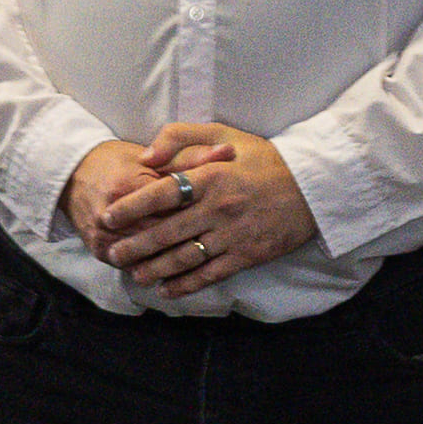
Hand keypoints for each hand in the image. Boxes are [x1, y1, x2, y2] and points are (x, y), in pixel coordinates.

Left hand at [70, 124, 312, 291]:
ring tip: (134, 274)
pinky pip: (210, 275)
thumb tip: (146, 157)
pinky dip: (185, 285)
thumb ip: (180, 137)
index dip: (130, 208)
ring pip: (185, 258)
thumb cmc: (265, 158)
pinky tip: (167, 289)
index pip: (161, 194)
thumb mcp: (224, 134)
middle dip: (134, 246)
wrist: (313, 186)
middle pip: (166, 232)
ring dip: (155, 269)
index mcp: (211, 176)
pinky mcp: (247, 256)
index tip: (109, 217)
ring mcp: (233, 235)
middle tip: (113, 253)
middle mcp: (219, 208)